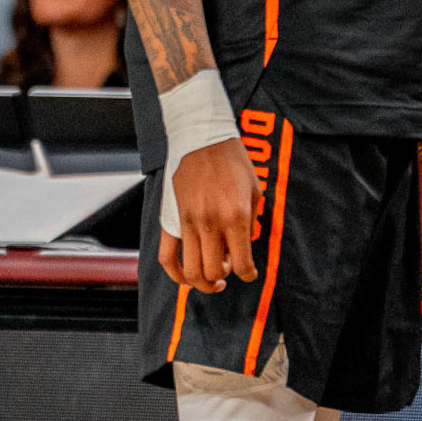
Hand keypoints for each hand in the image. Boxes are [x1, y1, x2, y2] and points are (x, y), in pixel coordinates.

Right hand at [159, 138, 262, 295]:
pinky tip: (185, 279)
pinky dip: (175, 275)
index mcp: (236, 217)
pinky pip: (166, 257)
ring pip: (191, 271)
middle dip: (225, 278)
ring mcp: (188, 223)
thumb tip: (246, 244)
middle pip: (214, 272)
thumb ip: (252, 220)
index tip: (250, 273)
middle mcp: (211, 224)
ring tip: (212, 279)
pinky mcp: (171, 220)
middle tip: (230, 268)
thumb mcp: (254, 189)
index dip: (249, 275)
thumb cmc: (232, 160)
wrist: (202, 137)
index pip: (242, 264)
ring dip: (203, 283)